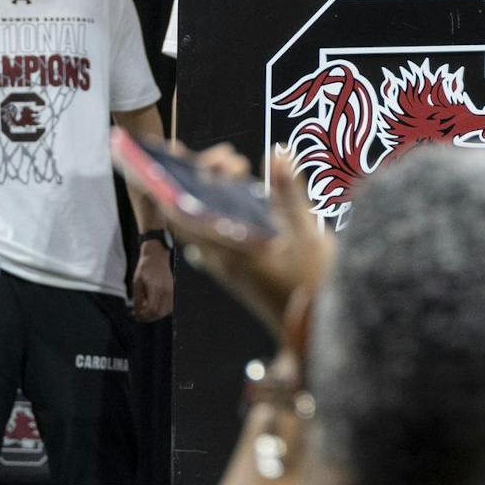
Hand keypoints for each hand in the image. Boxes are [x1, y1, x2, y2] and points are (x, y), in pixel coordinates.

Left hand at [130, 145, 330, 338]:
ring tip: (237, 169)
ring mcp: (226, 268)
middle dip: (199, 180)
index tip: (173, 158)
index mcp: (230, 250)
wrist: (314, 332)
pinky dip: (220, 213)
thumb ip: (289, 192)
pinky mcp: (235, 272)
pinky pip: (214, 237)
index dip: (170, 185)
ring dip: (211, 196)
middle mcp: (220, 260)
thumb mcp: (307, 233)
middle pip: (190, 216)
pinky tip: (242, 197)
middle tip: (227, 157)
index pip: (182, 216)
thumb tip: (278, 152)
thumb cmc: (313, 285)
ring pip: (203, 226)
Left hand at [131, 245, 174, 321]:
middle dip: (148, 317)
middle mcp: (166, 289)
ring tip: (146, 312)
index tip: (136, 315)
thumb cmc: (144, 269)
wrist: (157, 256)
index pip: (152, 309)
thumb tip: (136, 313)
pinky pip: (170, 306)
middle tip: (140, 316)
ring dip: (156, 315)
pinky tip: (155, 308)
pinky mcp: (173, 289)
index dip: (143, 315)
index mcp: (155, 287)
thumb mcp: (136, 283)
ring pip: (166, 311)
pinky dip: (163, 310)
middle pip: (159, 312)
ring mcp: (171, 290)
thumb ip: (137, 299)